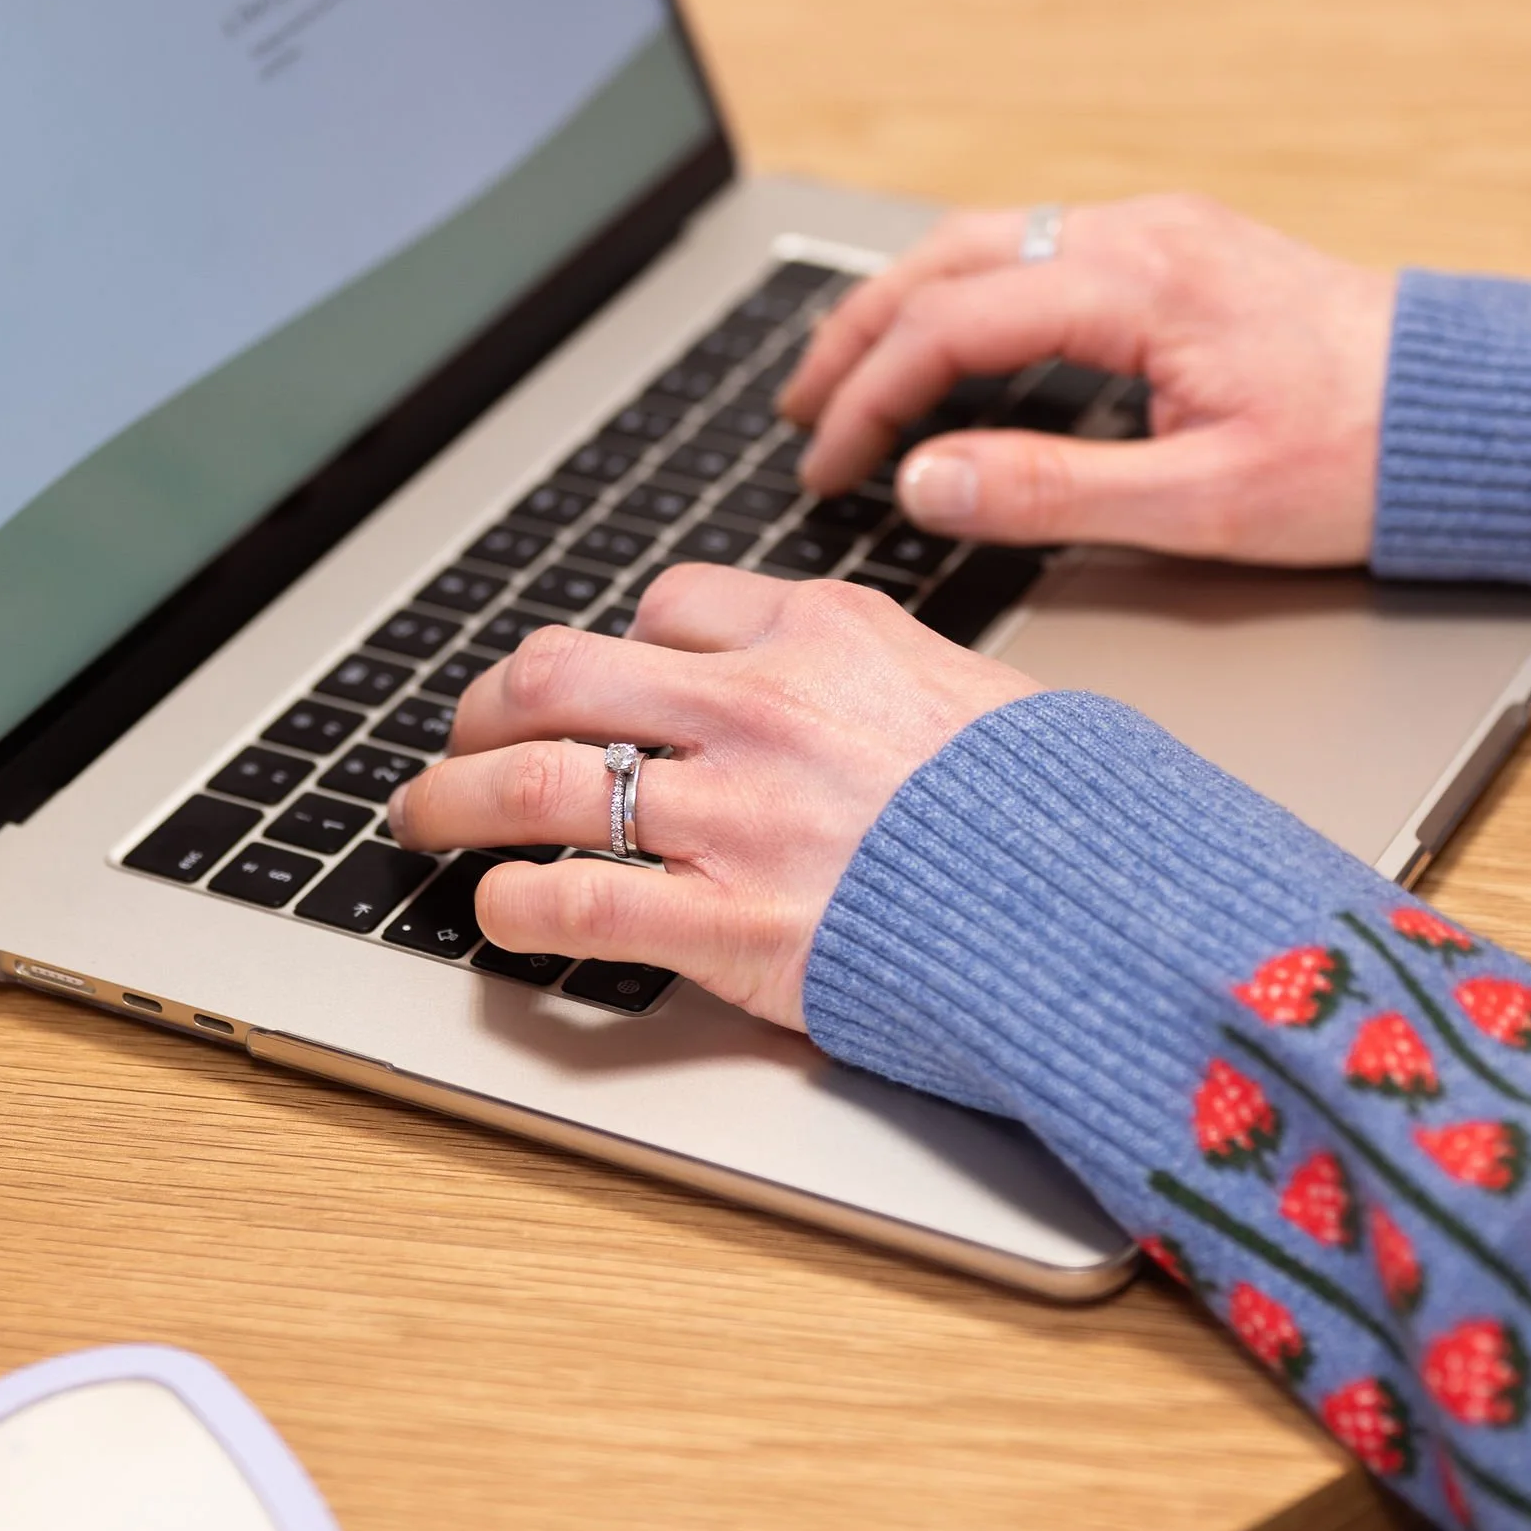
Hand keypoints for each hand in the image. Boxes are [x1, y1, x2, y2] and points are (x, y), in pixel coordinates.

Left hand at [389, 570, 1026, 1030]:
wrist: (1107, 909)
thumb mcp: (974, 694)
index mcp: (825, 634)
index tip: (605, 683)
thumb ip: (878, 683)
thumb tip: (841, 696)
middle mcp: (761, 708)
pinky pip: (575, 904)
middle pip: (562, 674)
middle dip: (488, 707)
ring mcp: (736, 816)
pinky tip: (500, 913)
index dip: (622, 646)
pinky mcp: (730, 924)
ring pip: (536, 782)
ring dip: (454, 800)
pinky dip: (514, 907)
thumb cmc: (1061, 817)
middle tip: (466, 739)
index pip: (673, 606)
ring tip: (423, 822)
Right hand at [779, 193, 1395, 566]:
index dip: (867, 397)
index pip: (949, 324)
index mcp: (1138, 284)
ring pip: (984, 243)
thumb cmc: (1363, 460)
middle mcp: (1138, 233)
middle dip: (856, 335)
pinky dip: (963, 297)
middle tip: (798, 410)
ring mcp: (1158, 231)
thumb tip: (926, 481)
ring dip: (903, 308)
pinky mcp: (1177, 249)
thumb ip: (1053, 493)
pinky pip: (1032, 251)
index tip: (828, 467)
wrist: (1474, 414)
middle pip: (945, 260)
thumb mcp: (1205, 506)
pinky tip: (947, 349)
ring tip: (848, 378)